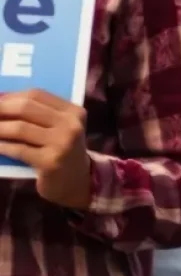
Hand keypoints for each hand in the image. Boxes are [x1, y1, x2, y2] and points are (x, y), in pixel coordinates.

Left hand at [0, 89, 90, 208]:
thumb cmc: (62, 150)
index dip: (11, 96)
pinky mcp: (50, 162)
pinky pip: (19, 150)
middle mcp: (70, 124)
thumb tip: (3, 101)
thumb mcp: (60, 129)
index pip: (37, 95)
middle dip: (1, 109)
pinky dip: (2, 146)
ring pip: (20, 128)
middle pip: (27, 108)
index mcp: (73, 111)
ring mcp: (62, 143)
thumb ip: (40, 115)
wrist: (78, 181)